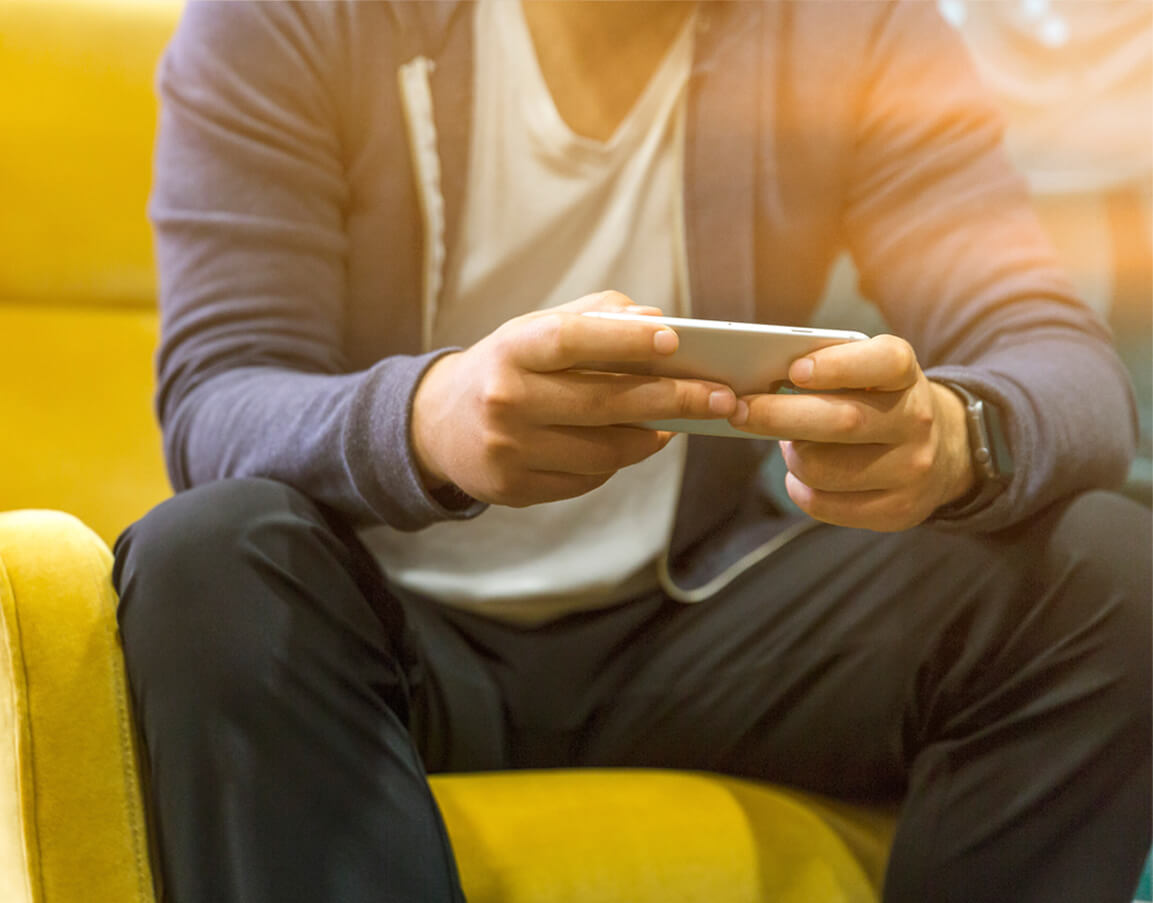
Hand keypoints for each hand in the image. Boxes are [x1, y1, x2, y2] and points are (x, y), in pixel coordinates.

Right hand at [411, 292, 738, 506]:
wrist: (438, 426)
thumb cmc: (505, 368)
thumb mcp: (534, 330)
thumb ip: (595, 318)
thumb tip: (657, 321)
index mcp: (511, 350)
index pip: (573, 341)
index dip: (626, 341)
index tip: (676, 340)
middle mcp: (505, 400)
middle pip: (603, 403)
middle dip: (671, 399)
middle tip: (720, 397)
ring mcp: (508, 450)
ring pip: (604, 451)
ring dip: (650, 438)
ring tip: (674, 424)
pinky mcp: (514, 489)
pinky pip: (587, 479)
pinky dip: (616, 462)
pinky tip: (629, 445)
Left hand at [729, 334, 974, 530]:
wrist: (944, 451)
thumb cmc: (879, 403)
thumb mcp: (870, 375)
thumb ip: (827, 370)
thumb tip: (760, 385)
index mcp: (906, 375)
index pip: (883, 363)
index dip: (836, 366)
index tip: (794, 371)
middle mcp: (917, 420)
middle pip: (841, 421)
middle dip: (779, 416)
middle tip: (740, 410)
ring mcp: (912, 469)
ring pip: (824, 468)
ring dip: (791, 456)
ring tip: (789, 445)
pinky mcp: (898, 510)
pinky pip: (827, 505)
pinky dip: (800, 489)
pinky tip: (801, 477)